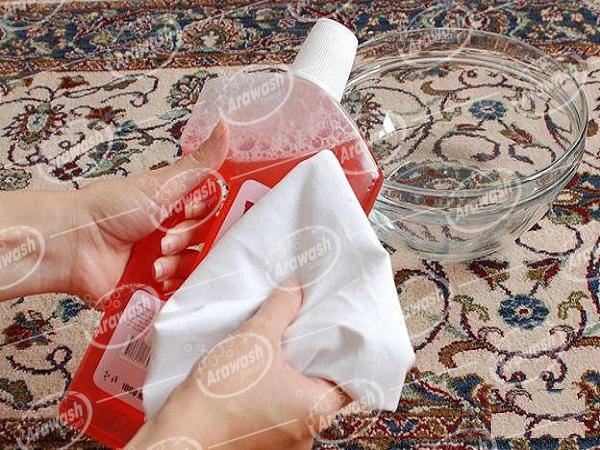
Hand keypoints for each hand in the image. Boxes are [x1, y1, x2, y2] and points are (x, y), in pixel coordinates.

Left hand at [68, 120, 228, 301]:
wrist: (75, 246)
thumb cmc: (111, 210)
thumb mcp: (161, 184)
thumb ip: (199, 163)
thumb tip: (225, 126)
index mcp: (178, 206)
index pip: (214, 211)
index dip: (208, 213)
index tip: (193, 210)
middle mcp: (176, 232)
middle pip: (208, 240)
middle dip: (189, 240)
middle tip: (166, 240)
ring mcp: (168, 261)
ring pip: (198, 266)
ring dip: (179, 264)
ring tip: (154, 262)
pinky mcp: (160, 286)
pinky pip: (185, 290)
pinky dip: (173, 285)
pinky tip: (155, 278)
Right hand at [127, 279, 349, 449]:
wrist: (180, 435)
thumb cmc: (221, 394)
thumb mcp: (255, 338)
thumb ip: (280, 309)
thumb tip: (294, 289)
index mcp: (318, 410)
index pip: (351, 378)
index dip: (342, 352)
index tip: (331, 333)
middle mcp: (309, 433)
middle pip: (323, 389)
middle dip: (310, 361)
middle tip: (300, 334)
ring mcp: (287, 444)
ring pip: (299, 402)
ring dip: (290, 379)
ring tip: (276, 351)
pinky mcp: (265, 445)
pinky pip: (280, 414)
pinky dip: (274, 395)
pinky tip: (257, 375)